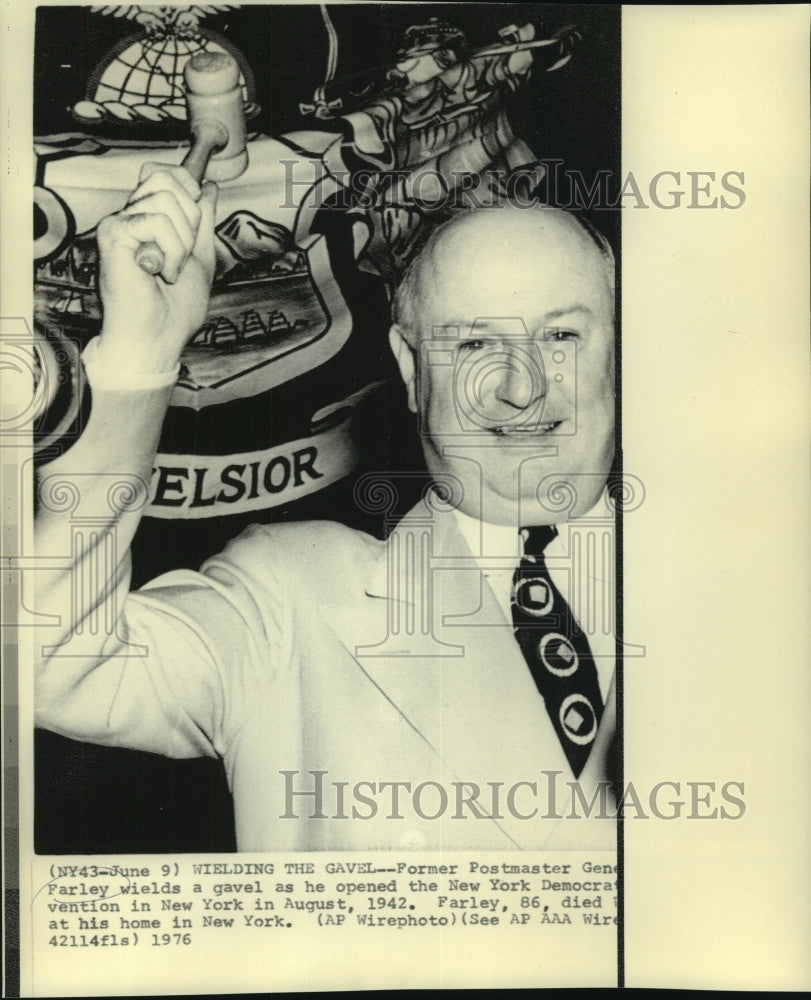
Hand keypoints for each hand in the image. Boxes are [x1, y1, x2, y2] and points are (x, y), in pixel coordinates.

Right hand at [96, 163, 217, 372]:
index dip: (187, 185)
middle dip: (191, 219)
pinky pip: (157, 221)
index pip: (163, 173)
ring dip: (182, 242)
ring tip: (170, 270)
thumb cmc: (174, 309)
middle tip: (182, 256)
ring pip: (166, 199)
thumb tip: (210, 187)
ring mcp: (119, 224)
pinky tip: (160, 274)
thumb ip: (203, 221)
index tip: (196, 217)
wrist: (157, 339)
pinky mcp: (114, 235)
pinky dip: (171, 251)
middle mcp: (128, 217)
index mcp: (146, 220)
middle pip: (166, 179)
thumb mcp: (199, 256)